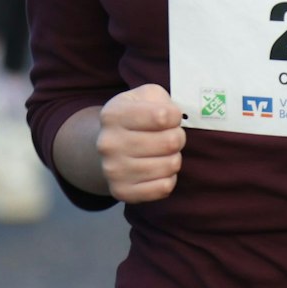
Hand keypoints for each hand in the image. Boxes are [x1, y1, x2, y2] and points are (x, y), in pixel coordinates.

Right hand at [95, 84, 185, 202]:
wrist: (110, 145)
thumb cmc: (136, 117)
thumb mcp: (145, 96)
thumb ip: (162, 99)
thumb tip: (173, 118)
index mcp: (113, 114)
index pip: (163, 116)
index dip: (175, 116)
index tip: (170, 117)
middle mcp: (108, 143)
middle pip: (171, 142)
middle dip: (178, 137)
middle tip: (169, 136)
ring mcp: (113, 170)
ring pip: (170, 165)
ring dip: (174, 157)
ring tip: (163, 152)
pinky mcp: (121, 191)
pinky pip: (164, 188)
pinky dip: (168, 178)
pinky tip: (158, 170)